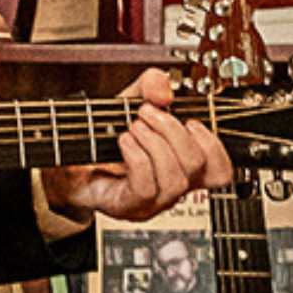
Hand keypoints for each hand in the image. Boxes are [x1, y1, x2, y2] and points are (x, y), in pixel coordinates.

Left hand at [42, 68, 233, 221]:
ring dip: (153, 142)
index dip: (213, 144)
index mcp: (183, 164)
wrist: (71, 163)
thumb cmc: (106, 138)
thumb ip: (150, 87)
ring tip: (133, 128)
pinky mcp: (131, 206)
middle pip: (199, 166)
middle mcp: (173, 186)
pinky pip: (147, 184)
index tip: (190, 121)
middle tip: (147, 114)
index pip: (221, 170)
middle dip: (173, 129)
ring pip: (175, 178)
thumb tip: (163, 89)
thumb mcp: (132, 101)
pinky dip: (136, 155)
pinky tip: (124, 142)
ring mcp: (154, 200)